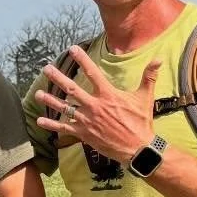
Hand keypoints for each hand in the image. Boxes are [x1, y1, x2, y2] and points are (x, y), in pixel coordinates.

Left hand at [36, 47, 160, 163]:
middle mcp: (94, 106)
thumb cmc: (141, 122)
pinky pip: (64, 129)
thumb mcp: (145, 97)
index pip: (92, 73)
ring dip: (49, 100)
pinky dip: (51, 125)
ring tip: (37, 93)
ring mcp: (86, 120)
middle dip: (57, 77)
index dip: (82, 60)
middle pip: (71, 88)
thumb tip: (159, 58)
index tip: (72, 49)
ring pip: (64, 108)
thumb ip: (149, 76)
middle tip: (46, 68)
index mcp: (108, 95)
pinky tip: (39, 121)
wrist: (137, 148)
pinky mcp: (83, 133)